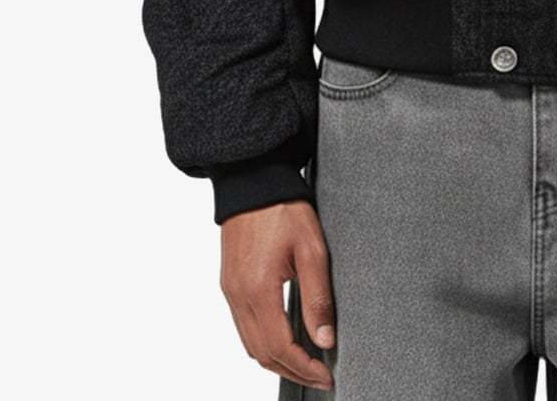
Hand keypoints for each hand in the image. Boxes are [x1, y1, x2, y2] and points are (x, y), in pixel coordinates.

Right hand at [219, 199, 335, 391]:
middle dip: (292, 371)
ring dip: (277, 360)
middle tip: (320, 376)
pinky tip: (284, 338)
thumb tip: (326, 340)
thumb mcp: (311, 249)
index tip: (327, 375)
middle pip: (262, 355)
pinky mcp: (229, 284)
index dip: (305, 368)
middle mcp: (238, 296)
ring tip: (306, 362)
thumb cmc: (284, 208)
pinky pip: (243, 327)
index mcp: (258, 290)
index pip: (280, 348)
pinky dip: (263, 342)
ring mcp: (230, 291)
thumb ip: (318, 298)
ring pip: (250, 345)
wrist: (253, 180)